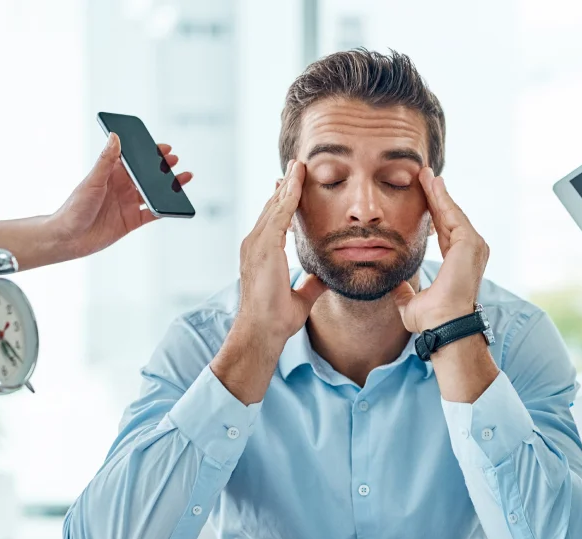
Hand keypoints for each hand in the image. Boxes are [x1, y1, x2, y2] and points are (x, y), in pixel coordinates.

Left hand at [47, 134, 193, 259]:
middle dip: (161, 168)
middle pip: (146, 175)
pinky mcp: (132, 221)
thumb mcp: (93, 181)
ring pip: (153, 193)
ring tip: (183, 178)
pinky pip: (153, 213)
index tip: (163, 148)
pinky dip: (164, 209)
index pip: (133, 160)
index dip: (148, 154)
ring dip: (168, 187)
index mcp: (111, 175)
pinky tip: (174, 204)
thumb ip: (106, 160)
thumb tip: (115, 137)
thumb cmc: (74, 208)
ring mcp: (128, 204)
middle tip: (175, 160)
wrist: (69, 238)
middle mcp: (121, 188)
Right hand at [236, 160, 326, 344]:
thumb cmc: (276, 319)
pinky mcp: (263, 247)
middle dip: (286, 186)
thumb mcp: (301, 297)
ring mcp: (256, 244)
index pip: (274, 220)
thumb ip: (312, 284)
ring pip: (275, 206)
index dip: (284, 202)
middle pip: (272, 207)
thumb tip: (326, 278)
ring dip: (289, 185)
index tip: (293, 186)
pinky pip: (278, 214)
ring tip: (299, 166)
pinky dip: (288, 196)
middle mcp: (255, 244)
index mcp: (261, 253)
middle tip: (296, 166)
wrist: (262, 330)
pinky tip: (297, 182)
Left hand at [392, 168, 488, 332]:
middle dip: (436, 196)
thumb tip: (394, 286)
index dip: (432, 213)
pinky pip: (454, 215)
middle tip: (424, 175)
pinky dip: (443, 199)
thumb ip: (404, 292)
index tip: (420, 196)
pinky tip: (432, 184)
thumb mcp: (410, 302)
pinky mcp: (470, 243)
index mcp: (457, 262)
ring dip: (438, 193)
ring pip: (452, 212)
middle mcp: (469, 252)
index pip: (443, 231)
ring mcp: (473, 246)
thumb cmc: (430, 319)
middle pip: (449, 217)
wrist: (443, 324)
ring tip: (426, 174)